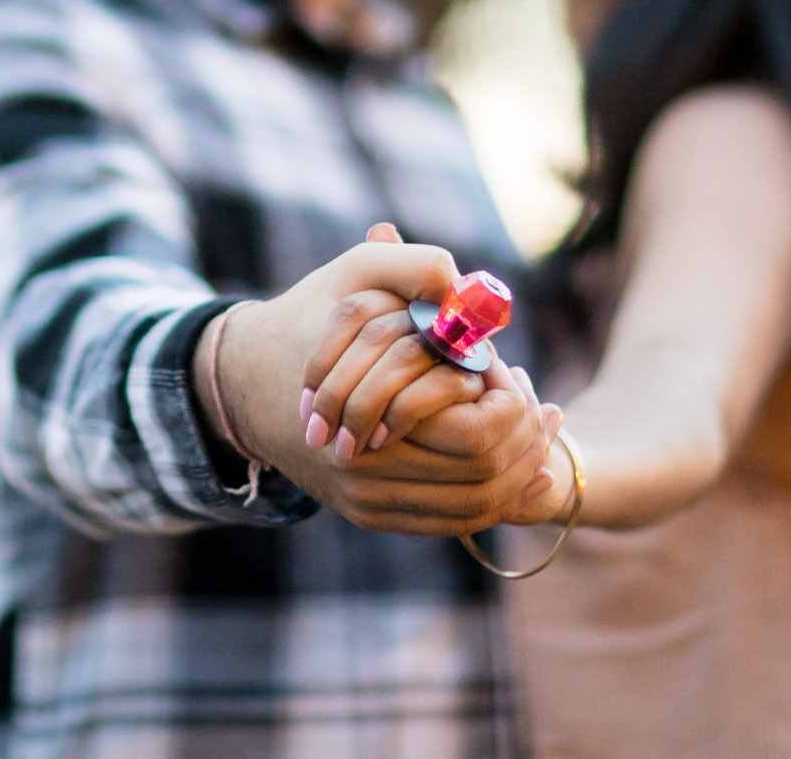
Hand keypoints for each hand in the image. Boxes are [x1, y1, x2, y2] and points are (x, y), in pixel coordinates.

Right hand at [198, 231, 555, 535]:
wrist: (245, 382)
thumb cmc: (307, 319)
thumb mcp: (354, 276)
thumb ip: (409, 267)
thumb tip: (463, 281)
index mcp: (369, 415)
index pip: (477, 435)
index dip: (511, 405)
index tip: (514, 372)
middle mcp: (365, 473)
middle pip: (485, 481)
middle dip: (527, 444)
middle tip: (546, 406)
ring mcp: (366, 502)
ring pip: (474, 509)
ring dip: (519, 474)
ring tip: (542, 428)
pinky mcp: (369, 516)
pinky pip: (449, 523)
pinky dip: (494, 500)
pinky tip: (524, 466)